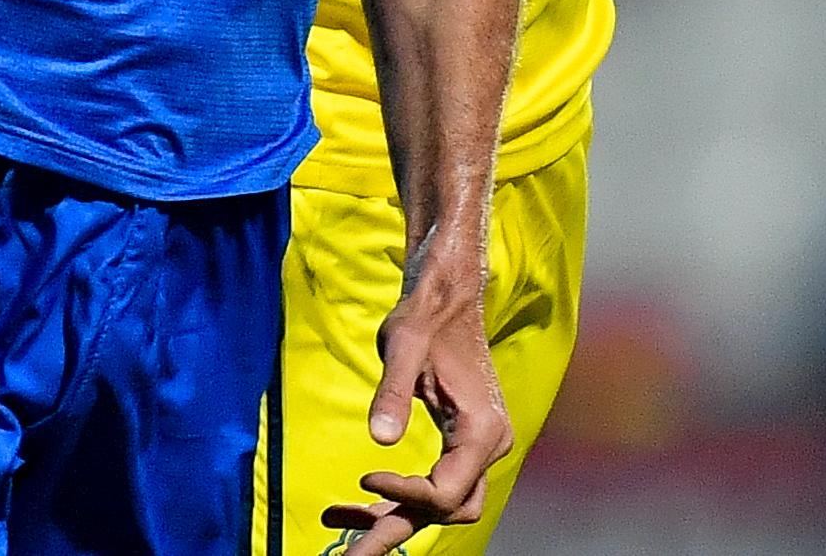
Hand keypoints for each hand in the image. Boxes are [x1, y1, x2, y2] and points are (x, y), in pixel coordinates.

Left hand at [321, 268, 510, 555]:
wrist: (446, 294)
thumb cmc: (426, 314)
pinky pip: (431, 485)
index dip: (403, 494)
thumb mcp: (404, 345)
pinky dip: (397, 497)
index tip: (363, 479)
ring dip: (391, 518)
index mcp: (481, 430)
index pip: (445, 492)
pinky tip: (356, 501)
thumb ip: (393, 391)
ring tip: (337, 523)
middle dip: (394, 532)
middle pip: (444, 511)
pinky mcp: (459, 444)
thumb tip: (379, 439)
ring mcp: (475, 448)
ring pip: (438, 505)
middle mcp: (488, 446)